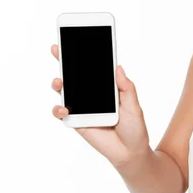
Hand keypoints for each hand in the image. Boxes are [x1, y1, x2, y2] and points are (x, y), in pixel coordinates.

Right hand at [50, 44, 150, 166]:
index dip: (85, 55)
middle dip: (65, 61)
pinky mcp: (76, 122)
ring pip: (65, 92)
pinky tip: (63, 108)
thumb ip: (126, 88)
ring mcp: (83, 108)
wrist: (131, 153)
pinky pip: (62, 114)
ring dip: (59, 84)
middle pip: (75, 76)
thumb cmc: (135, 128)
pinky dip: (59, 109)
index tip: (77, 39)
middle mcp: (92, 95)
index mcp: (107, 88)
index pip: (93, 69)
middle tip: (57, 49)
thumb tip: (118, 67)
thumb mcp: (134, 106)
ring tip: (59, 81)